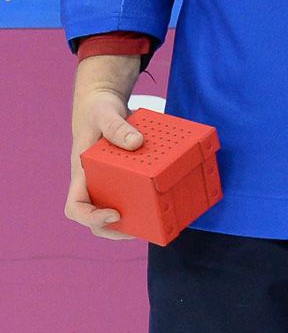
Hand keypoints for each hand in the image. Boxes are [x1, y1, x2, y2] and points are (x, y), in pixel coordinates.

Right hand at [67, 54, 144, 238]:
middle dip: (115, 229)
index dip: (91, 218)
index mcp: (82, 173)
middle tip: (140, 230)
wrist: (103, 102)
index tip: (114, 214)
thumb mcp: (105, 113)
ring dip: (132, 219)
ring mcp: (109, 179)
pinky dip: (145, 199)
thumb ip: (117, 126)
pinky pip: (132, 191)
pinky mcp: (125, 173)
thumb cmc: (98, 110)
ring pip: (115, 208)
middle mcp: (94, 181)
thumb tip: (135, 143)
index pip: (75, 207)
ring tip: (156, 222)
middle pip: (96, 217)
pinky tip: (167, 197)